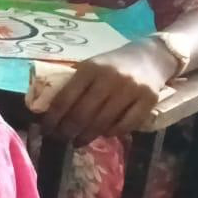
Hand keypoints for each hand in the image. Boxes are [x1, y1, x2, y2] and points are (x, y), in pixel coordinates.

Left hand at [41, 39, 177, 144]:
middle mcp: (110, 77)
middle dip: (67, 131)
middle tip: (60, 139)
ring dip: (87, 136)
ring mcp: (131, 89)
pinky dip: (112, 133)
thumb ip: (73, 84)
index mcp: (90, 68)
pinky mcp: (149, 99)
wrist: (152, 56)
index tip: (45, 129)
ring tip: (78, 141)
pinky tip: (104, 134)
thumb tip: (47, 109)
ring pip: (103, 122)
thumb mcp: (91, 66)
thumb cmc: (113, 64)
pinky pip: (126, 125)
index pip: (65, 98)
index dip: (53, 118)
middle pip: (83, 114)